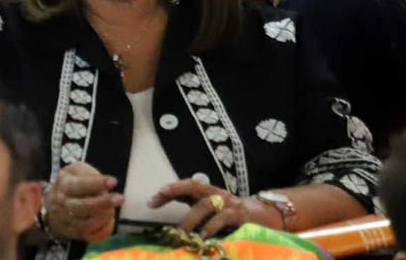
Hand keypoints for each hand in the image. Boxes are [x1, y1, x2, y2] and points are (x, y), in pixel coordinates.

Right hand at [45, 161, 121, 242]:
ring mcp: (68, 221)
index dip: (96, 184)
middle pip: (82, 207)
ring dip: (104, 217)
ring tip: (113, 209)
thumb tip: (102, 181)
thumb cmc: (69, 184)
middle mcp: (63, 205)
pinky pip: (92, 236)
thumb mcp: (74, 171)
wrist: (51, 206)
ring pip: (86, 224)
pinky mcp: (76, 234)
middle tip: (120, 198)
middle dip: (103, 203)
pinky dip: (103, 230)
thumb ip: (87, 172)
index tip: (113, 181)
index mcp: (63, 186)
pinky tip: (110, 221)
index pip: (78, 185)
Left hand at [150, 180, 272, 236]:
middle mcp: (217, 193)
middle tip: (157, 198)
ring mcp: (228, 203)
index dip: (169, 191)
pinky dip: (210, 227)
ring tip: (180, 231)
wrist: (270, 216)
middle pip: (193, 186)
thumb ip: (196, 208)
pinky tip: (202, 236)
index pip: (186, 186)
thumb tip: (171, 213)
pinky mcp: (240, 215)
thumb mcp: (214, 210)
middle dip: (174, 190)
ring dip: (190, 218)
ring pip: (204, 205)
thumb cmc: (236, 216)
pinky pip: (222, 218)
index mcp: (209, 192)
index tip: (152, 201)